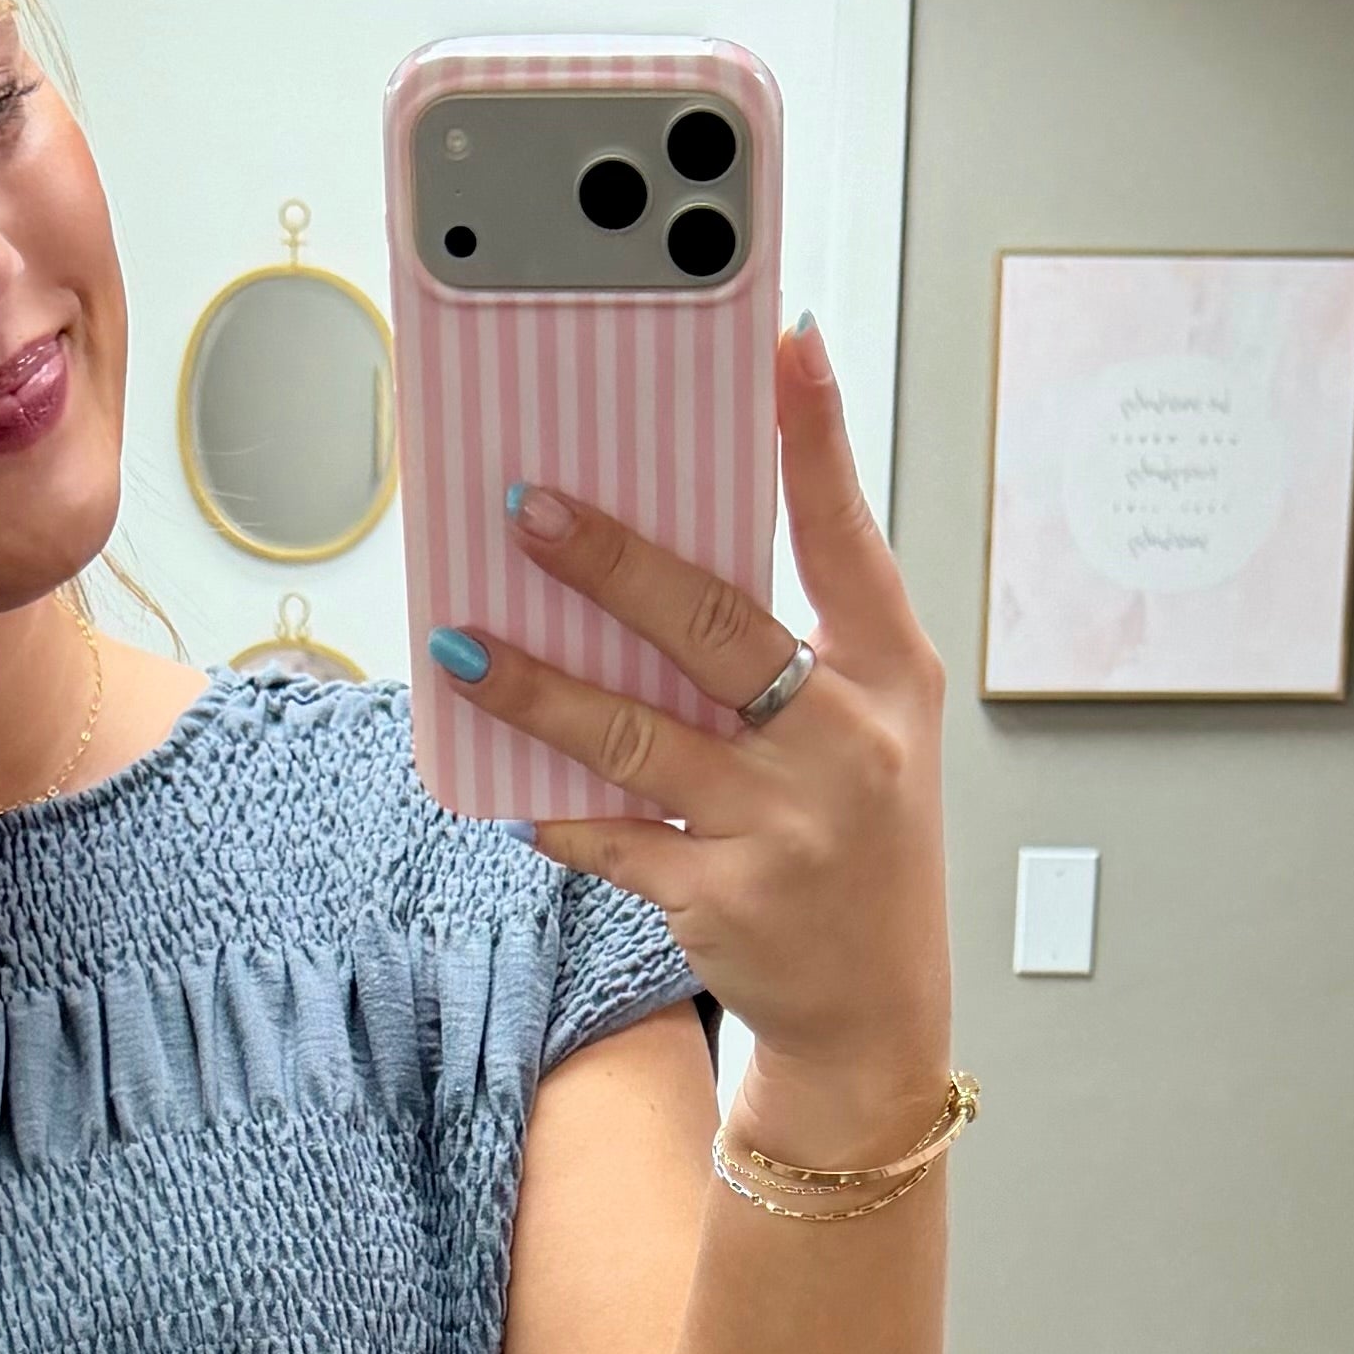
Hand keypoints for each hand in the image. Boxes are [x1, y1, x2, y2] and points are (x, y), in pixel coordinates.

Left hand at [431, 321, 951, 1163]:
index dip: (817, 441)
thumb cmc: (860, 838)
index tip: (784, 345)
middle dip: (612, 563)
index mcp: (890, 676)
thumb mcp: (872, 724)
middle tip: (529, 508)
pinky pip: (612, 837)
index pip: (847, 539)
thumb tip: (666, 542)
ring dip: (538, 689)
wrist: (875, 1008)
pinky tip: (504, 784)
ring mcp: (785, 827)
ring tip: (463, 646)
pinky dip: (554, 810)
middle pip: (714, 628)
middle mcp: (845, 744)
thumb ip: (801, 636)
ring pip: (636, 737)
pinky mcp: (722, 900)